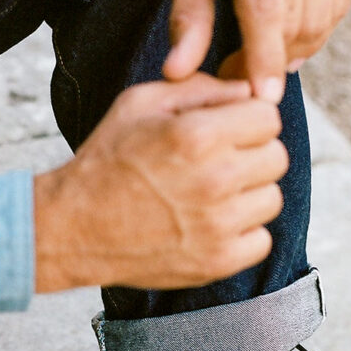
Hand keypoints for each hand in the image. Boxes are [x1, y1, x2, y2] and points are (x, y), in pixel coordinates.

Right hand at [33, 74, 286, 293]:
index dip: (247, 120)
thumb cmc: (106, 161)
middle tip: (217, 163)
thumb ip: (200, 89)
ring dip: (248, 195)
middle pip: (276, 157)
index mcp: (198, 135)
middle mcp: (214, 180)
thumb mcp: (141, 104)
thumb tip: (249, 91)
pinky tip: (211, 225)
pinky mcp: (218, 262)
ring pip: (271, 199)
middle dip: (251, 154)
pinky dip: (243, 233)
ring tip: (211, 195)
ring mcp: (218, 226)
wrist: (74, 228)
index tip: (225, 131)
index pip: (268, 118)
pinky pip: (262, 240)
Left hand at [164, 0, 350, 101]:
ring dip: (289, 49)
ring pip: (318, 24)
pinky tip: (287, 20)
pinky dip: (312, 29)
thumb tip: (176, 73)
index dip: (265, 58)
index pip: (266, 9)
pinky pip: (336, 10)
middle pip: (293, 25)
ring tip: (259, 45)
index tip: (264, 97)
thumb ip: (186, 20)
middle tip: (235, 69)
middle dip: (266, 61)